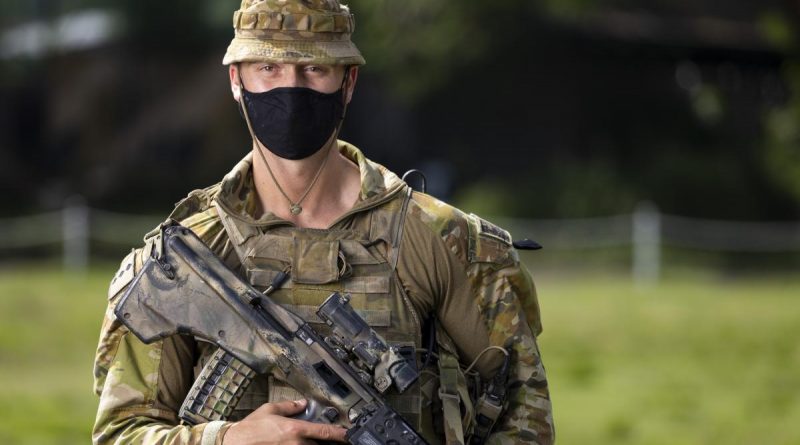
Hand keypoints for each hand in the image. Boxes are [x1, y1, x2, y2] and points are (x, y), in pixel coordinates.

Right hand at [222, 399, 347, 444]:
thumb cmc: (250, 429)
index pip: (325, 432)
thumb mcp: (270, 410)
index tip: (349, 434)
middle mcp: (296, 444)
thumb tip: (302, 403)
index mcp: (295, 429)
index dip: (340, 434)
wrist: (234, 443)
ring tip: (313, 441)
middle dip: (328, 443)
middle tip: (331, 438)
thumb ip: (289, 406)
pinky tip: (300, 444)